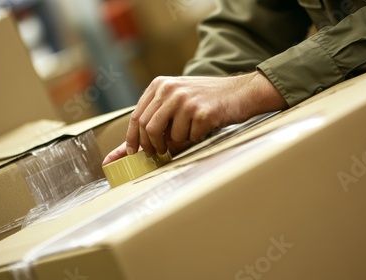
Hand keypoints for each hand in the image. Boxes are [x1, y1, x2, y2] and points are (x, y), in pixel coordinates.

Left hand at [102, 71, 286, 165]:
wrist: (240, 92)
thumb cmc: (207, 99)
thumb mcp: (177, 99)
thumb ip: (155, 118)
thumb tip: (125, 151)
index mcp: (160, 85)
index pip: (137, 117)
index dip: (133, 139)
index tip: (133, 153)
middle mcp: (170, 90)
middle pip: (148, 128)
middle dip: (152, 146)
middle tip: (159, 154)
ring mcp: (186, 101)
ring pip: (169, 137)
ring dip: (179, 141)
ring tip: (191, 131)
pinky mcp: (202, 113)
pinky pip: (190, 138)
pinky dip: (195, 138)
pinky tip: (204, 126)